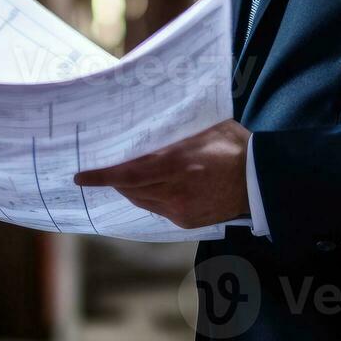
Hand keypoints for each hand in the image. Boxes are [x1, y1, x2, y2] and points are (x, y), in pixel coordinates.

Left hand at [73, 119, 250, 228]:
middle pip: (130, 188)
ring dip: (130, 187)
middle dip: (114, 178)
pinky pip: (156, 208)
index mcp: (177, 164)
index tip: (80, 176)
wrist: (261, 180)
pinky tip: (152, 184)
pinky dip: (148, 196)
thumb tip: (143, 118)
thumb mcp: (203, 127)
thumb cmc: (233, 146)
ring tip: (126, 173)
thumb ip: (172, 128)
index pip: (127, 175)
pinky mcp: (186, 221)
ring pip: (141, 200)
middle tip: (104, 164)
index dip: (101, 177)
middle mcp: (175, 191)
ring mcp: (181, 209)